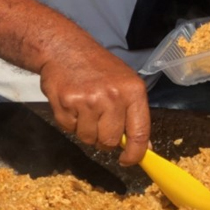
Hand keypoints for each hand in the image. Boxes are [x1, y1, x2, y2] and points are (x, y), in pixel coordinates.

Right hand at [40, 43, 149, 165]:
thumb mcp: (124, 83)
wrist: (64, 48)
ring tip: (83, 108)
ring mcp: (88, 100)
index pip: (139, 133)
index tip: (128, 160)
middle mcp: (112, 96)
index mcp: (133, 91)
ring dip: (85, 130)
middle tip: (99, 123)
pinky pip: (70, 129)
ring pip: (88, 138)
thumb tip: (145, 146)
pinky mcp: (67, 103)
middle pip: (110, 141)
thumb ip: (135, 114)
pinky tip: (71, 104)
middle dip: (104, 139)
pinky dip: (69, 122)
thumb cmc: (97, 67)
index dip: (135, 154)